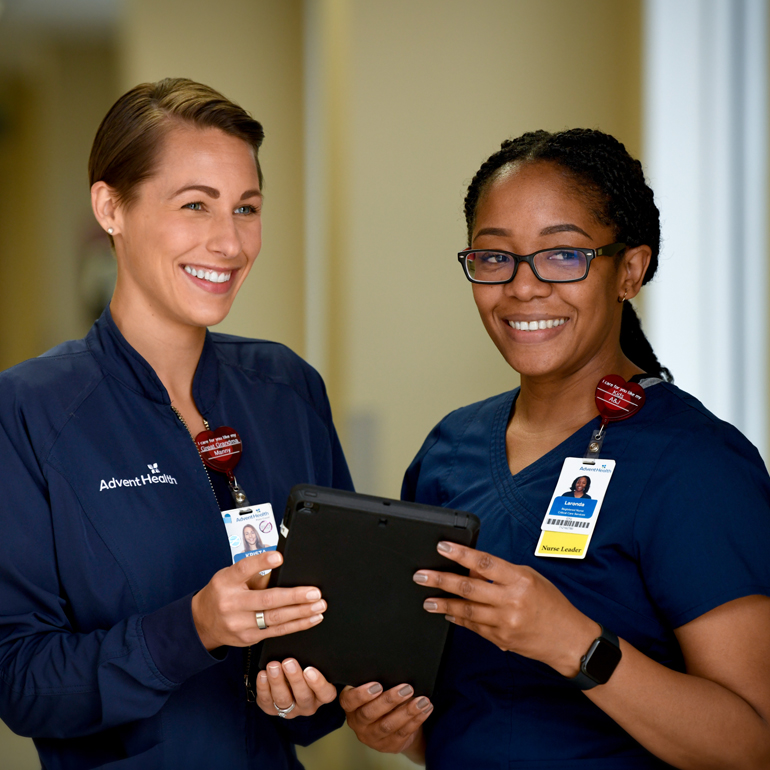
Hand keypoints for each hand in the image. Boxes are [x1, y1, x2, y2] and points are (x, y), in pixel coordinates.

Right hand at [191, 551, 325, 650]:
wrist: (202, 622)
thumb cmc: (222, 593)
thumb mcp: (230, 577)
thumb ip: (254, 573)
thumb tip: (282, 567)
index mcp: (227, 581)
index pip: (244, 569)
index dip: (262, 562)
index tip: (279, 557)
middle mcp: (232, 603)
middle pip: (266, 599)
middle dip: (294, 597)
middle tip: (315, 592)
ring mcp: (240, 624)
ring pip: (275, 618)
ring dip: (301, 613)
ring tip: (319, 606)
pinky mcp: (249, 638)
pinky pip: (277, 632)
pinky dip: (297, 625)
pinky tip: (310, 619)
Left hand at [256, 659, 336, 717]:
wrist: (287, 678)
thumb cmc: (305, 667)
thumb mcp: (315, 664)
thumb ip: (316, 660)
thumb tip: (319, 640)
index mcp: (322, 695)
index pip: (326, 693)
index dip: (318, 683)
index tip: (309, 669)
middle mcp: (308, 705)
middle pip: (303, 697)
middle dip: (295, 679)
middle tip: (288, 662)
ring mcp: (289, 710)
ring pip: (283, 700)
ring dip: (277, 682)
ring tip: (273, 666)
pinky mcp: (272, 709)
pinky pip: (266, 701)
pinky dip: (263, 687)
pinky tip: (262, 674)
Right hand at [340, 682, 431, 755]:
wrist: (392, 725)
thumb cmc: (380, 698)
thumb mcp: (374, 690)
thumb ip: (377, 682)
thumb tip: (393, 669)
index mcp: (351, 707)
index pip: (349, 701)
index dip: (361, 694)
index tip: (377, 685)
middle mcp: (358, 724)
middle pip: (370, 713)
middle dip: (390, 700)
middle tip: (407, 688)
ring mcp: (373, 738)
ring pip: (388, 725)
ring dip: (407, 711)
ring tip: (421, 700)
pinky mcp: (389, 745)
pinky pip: (403, 733)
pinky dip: (416, 719)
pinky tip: (425, 709)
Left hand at [414, 541, 597, 675]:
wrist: (568, 640)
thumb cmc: (552, 604)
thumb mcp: (530, 578)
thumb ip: (501, 573)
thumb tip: (471, 567)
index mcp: (520, 580)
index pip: (485, 563)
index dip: (461, 554)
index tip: (442, 548)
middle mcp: (511, 600)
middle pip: (468, 587)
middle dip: (440, 580)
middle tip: (421, 576)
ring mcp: (505, 622)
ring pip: (466, 610)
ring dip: (443, 604)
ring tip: (427, 600)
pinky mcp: (501, 638)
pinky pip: (473, 626)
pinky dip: (459, 619)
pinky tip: (447, 613)